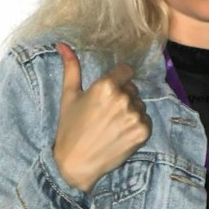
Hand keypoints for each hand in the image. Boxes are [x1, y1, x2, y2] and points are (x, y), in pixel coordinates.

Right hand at [52, 43, 151, 191]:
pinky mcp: (143, 132)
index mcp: (106, 86)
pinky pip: (145, 121)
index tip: (110, 92)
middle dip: (123, 97)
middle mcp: (123, 99)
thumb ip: (71, 68)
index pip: (126, 71)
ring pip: (139, 105)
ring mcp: (134, 116)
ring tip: (112, 126)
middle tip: (106, 114)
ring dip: (130, 112)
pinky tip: (120, 135)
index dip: (118, 80)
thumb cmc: (70, 129)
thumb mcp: (69, 96)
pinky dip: (136, 127)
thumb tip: (62, 44)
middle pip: (132, 89)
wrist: (77, 163)